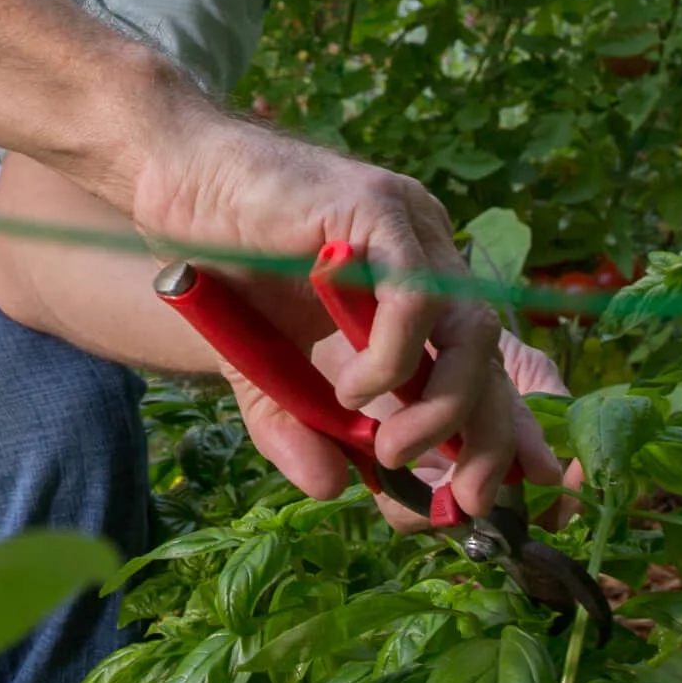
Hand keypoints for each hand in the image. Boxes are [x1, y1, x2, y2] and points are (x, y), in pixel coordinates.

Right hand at [134, 95, 564, 518]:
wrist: (177, 183)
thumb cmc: (226, 266)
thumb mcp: (266, 372)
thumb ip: (297, 427)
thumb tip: (332, 489)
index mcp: (416, 292)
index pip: (484, 367)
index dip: (503, 433)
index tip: (490, 498)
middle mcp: (429, 258)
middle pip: (492, 356)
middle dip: (489, 438)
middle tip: (460, 499)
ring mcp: (411, 229)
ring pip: (472, 329)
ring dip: (446, 406)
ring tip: (394, 451)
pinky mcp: (379, 208)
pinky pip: (415, 296)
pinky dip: (394, 358)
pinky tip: (352, 389)